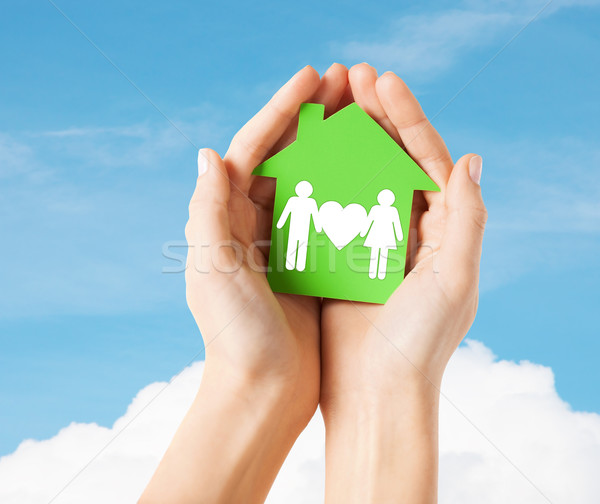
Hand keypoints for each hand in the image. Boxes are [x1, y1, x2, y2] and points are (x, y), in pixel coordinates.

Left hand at [186, 63, 346, 413]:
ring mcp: (282, 240)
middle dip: (312, 117)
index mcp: (224, 219)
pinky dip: (348, 188)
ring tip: (363, 113)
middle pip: (284, 155)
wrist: (263, 391)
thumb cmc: (235, 337)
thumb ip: (207, 212)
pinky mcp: (309, 262)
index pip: (252, 148)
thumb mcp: (213, 270)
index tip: (312, 77)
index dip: (281, 110)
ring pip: (310, 179)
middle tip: (345, 82)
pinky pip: (331, 213)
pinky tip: (374, 168)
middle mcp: (250, 223)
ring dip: (334, 144)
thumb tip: (208, 153)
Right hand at [319, 63, 486, 502]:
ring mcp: (370, 240)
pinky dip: (318, 179)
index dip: (406, 116)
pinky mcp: (339, 257)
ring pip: (356, 176)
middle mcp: (408, 230)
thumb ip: (467, 219)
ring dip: (342, 139)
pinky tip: (301, 154)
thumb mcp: (454, 280)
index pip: (425, 157)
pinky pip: (328, 207)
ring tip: (324, 104)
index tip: (381, 81)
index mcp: (441, 229)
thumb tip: (470, 159)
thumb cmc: (418, 343)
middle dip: (372, 116)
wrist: (375, 394)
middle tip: (348, 77)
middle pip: (390, 158)